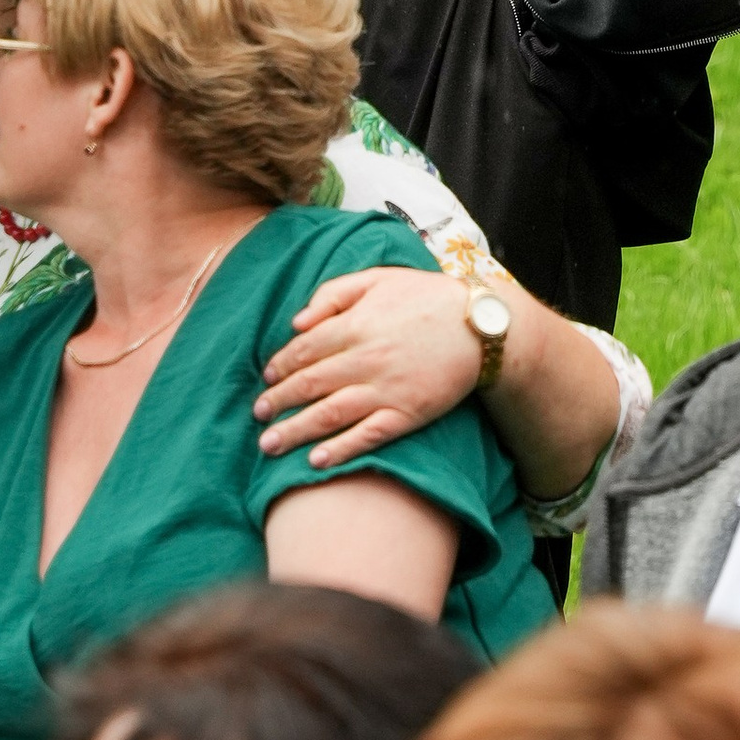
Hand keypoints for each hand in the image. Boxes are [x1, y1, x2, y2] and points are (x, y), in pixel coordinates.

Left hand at [257, 263, 481, 466]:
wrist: (481, 326)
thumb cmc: (427, 297)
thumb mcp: (380, 278)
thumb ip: (335, 293)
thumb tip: (297, 321)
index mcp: (357, 323)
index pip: (305, 349)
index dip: (281, 366)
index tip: (266, 379)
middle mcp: (366, 358)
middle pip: (310, 384)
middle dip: (279, 402)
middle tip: (258, 416)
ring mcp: (387, 388)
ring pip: (330, 414)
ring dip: (296, 431)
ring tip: (269, 446)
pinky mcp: (407, 414)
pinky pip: (367, 435)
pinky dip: (340, 450)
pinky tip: (316, 461)